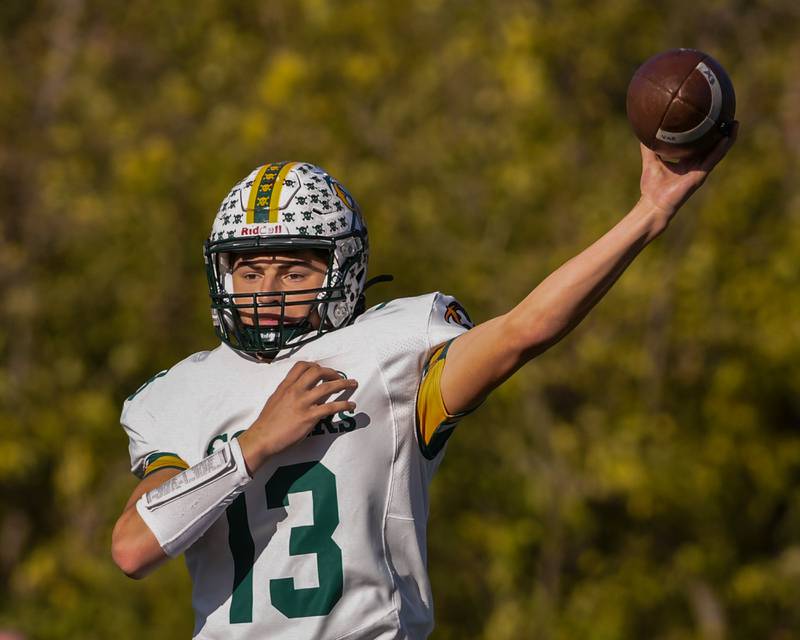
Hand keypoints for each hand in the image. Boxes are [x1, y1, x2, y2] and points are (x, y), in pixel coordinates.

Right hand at [237, 362, 356, 472]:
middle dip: (331, 372)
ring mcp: (303, 403)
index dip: (315, 365)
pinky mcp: (309, 417)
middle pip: (317, 371)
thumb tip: (298, 391)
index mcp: (285, 386)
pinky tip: (351, 405)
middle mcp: (295, 391)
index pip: (301, 366)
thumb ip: (287, 393)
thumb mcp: (275, 400)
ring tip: (353, 384)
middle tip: (339, 377)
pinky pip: (331, 407)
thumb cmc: (267, 422)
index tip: (322, 370)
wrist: (261, 438)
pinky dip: (344, 405)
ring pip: (328, 387)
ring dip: (344, 384)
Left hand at [639, 121, 738, 220]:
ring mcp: (699, 171)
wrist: (653, 205)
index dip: (705, 133)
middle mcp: (695, 165)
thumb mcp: (650, 162)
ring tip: (735, 123)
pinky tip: (727, 137)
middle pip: (712, 146)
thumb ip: (648, 148)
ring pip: (718, 152)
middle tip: (726, 115)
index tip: (709, 117)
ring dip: (727, 138)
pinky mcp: (700, 176)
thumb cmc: (651, 187)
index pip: (698, 145)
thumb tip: (643, 131)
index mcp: (685, 162)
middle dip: (720, 132)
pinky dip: (720, 149)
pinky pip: (713, 160)